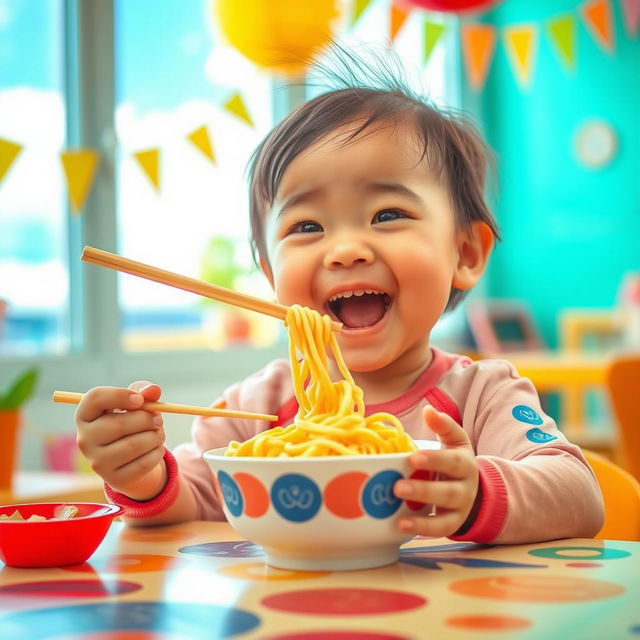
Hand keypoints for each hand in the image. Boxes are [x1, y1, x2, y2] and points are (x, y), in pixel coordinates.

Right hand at [75, 381, 166, 500]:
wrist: (130, 459)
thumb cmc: (131, 422)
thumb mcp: (136, 403)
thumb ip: (144, 391)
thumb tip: (153, 390)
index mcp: (85, 416)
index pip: (94, 398)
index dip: (120, 395)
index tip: (140, 400)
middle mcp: (84, 440)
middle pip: (118, 424)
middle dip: (146, 419)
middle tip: (158, 419)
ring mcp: (97, 462)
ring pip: (134, 445)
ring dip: (155, 436)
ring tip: (158, 433)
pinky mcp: (114, 479)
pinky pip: (143, 463)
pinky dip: (157, 453)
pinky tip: (156, 448)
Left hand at [394, 406, 478, 536]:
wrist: (473, 487)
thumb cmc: (454, 460)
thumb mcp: (454, 441)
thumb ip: (443, 426)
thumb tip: (428, 410)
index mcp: (464, 463)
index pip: (453, 462)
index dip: (435, 460)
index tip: (414, 457)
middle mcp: (466, 488)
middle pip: (448, 492)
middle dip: (423, 490)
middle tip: (398, 486)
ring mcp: (460, 509)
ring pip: (444, 514)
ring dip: (421, 515)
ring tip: (397, 514)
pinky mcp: (452, 524)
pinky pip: (439, 530)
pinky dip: (422, 529)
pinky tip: (401, 525)